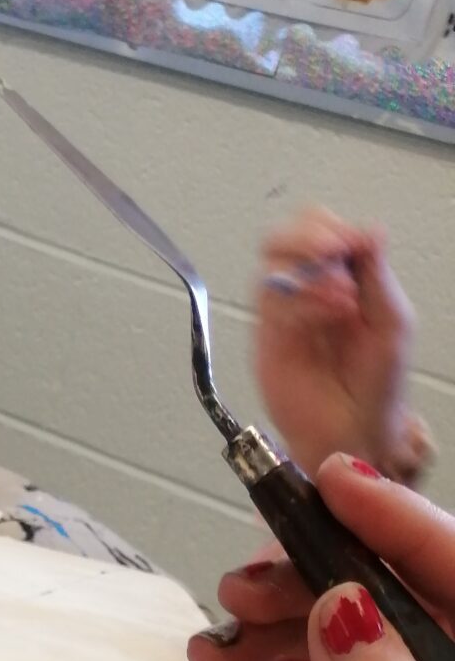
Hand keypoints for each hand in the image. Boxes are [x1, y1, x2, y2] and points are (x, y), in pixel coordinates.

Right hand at [253, 210, 424, 483]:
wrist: (353, 432)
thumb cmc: (376, 386)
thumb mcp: (393, 321)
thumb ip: (376, 274)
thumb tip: (368, 229)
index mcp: (343, 277)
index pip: (321, 228)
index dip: (330, 227)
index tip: (350, 244)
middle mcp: (309, 290)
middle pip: (284, 237)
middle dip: (307, 237)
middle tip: (333, 253)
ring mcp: (285, 314)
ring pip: (272, 265)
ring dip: (309, 273)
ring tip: (340, 299)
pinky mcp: (268, 340)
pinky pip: (270, 304)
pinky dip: (300, 302)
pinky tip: (327, 317)